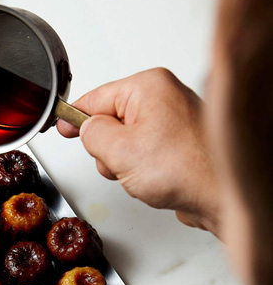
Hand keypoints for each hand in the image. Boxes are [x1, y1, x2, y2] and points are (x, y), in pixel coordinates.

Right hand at [57, 68, 219, 234]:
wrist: (223, 197)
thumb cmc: (187, 169)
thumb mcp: (119, 150)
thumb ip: (91, 134)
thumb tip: (85, 128)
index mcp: (148, 87)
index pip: (95, 97)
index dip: (74, 116)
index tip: (60, 126)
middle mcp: (163, 99)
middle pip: (109, 121)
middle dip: (107, 149)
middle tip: (121, 162)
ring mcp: (171, 122)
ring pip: (124, 142)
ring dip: (123, 163)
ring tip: (143, 173)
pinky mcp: (177, 143)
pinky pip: (141, 154)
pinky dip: (140, 169)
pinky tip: (155, 178)